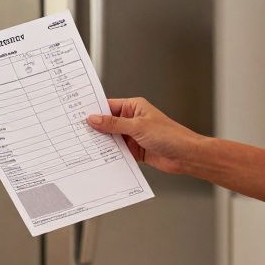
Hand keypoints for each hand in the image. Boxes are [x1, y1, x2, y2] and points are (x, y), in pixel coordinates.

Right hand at [86, 97, 202, 173]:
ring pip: (112, 138)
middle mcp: (133, 120)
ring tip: (86, 146)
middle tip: (78, 133)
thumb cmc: (170, 135)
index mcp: (134, 107)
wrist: (186, 156)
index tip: (79, 116)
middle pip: (108, 123)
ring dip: (102, 143)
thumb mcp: (138, 127)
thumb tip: (94, 119)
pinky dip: (110, 154)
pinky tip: (100, 157)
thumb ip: (113, 124)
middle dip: (96, 129)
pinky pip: (118, 151)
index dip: (94, 111)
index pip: (109, 106)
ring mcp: (133, 136)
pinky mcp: (135, 150)